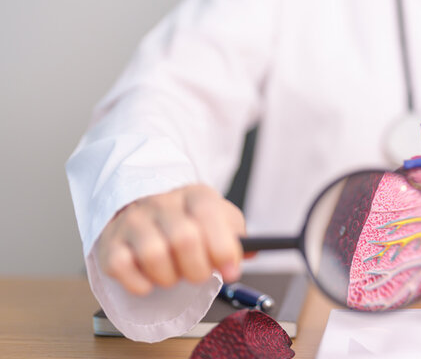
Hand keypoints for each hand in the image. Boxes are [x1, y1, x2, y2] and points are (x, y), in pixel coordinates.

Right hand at [96, 184, 245, 294]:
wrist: (145, 210)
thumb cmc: (189, 222)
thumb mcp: (220, 221)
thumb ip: (238, 237)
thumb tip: (250, 253)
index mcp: (195, 195)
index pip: (209, 215)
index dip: (223, 248)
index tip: (231, 271)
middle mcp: (161, 203)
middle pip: (184, 239)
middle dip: (198, 269)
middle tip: (199, 275)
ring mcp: (133, 221)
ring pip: (153, 256)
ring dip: (169, 277)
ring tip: (173, 274)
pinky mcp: (110, 242)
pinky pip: (122, 267)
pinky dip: (140, 283)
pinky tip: (149, 279)